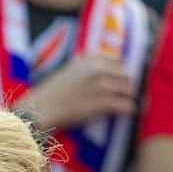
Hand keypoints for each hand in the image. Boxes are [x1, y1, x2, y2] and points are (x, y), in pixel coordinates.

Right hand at [17, 55, 139, 131]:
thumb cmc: (53, 92)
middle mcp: (99, 69)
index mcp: (91, 58)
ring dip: (130, 98)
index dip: (120, 71)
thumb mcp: (71, 70)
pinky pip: (126, 106)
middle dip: (127, 85)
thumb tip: (107, 72)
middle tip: (127, 94)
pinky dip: (129, 110)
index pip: (118, 60)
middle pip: (126, 75)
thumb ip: (88, 67)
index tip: (120, 80)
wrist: (42, 109)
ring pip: (129, 91)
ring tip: (128, 104)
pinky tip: (127, 113)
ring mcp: (103, 86)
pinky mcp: (104, 104)